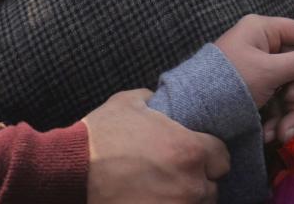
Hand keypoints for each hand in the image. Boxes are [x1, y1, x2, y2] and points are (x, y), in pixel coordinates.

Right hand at [83, 89, 229, 203]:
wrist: (71, 172)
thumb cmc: (100, 136)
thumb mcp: (128, 103)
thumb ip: (153, 98)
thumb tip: (159, 98)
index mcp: (190, 150)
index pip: (222, 158)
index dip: (209, 155)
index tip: (195, 156)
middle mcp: (191, 183)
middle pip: (212, 188)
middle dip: (197, 181)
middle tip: (175, 175)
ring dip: (185, 198)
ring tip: (164, 191)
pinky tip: (151, 199)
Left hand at [213, 15, 293, 143]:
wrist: (196, 113)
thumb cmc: (231, 82)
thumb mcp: (268, 71)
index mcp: (263, 31)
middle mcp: (262, 48)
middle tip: (292, 98)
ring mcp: (260, 72)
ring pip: (290, 90)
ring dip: (289, 114)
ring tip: (281, 133)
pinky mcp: (256, 93)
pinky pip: (277, 103)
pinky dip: (277, 120)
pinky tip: (270, 135)